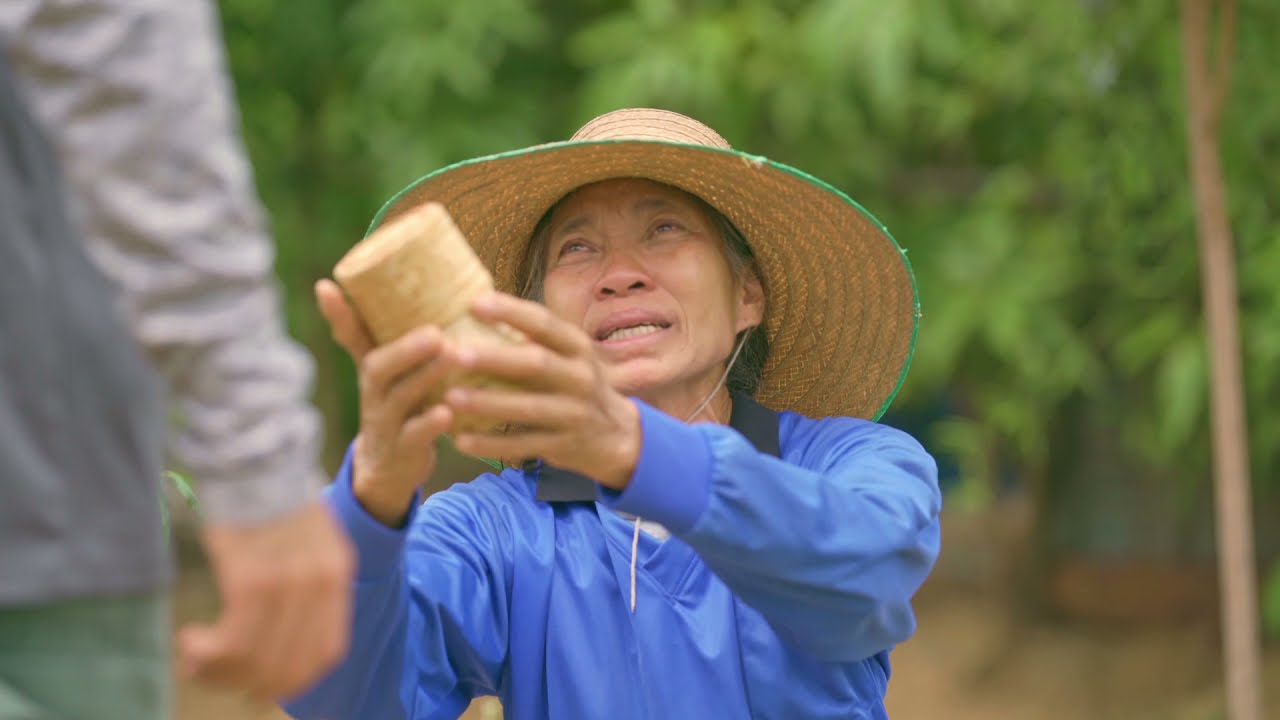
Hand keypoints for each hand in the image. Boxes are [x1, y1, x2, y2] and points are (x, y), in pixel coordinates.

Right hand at [177, 500, 354, 701]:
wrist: (252, 451)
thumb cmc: (267, 491)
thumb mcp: (306, 535)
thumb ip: (303, 580)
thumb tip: (277, 632)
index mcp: (338, 572)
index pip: (328, 652)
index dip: (294, 678)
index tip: (260, 683)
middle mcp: (320, 582)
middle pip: (291, 664)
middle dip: (249, 681)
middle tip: (213, 672)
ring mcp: (289, 581)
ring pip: (258, 657)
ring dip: (219, 669)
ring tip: (193, 658)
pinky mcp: (252, 576)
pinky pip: (235, 638)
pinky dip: (209, 651)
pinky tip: (189, 640)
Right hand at [315, 278, 456, 525]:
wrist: (391, 470)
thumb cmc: (406, 408)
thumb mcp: (401, 375)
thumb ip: (414, 342)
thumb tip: (454, 292)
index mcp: (374, 369)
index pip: (350, 337)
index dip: (338, 314)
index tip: (326, 286)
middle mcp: (374, 393)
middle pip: (377, 367)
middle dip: (405, 348)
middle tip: (436, 332)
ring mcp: (385, 423)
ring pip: (399, 398)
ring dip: (427, 376)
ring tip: (455, 355)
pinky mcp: (403, 450)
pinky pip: (414, 436)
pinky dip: (430, 424)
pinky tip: (447, 413)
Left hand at [443, 292, 640, 489]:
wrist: (617, 435)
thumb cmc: (577, 384)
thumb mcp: (569, 356)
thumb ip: (536, 338)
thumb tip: (478, 304)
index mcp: (578, 348)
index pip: (544, 323)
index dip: (511, 312)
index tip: (475, 303)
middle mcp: (581, 377)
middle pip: (536, 364)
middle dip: (494, 358)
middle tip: (454, 354)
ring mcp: (575, 413)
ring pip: (528, 408)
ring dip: (488, 403)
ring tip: (449, 398)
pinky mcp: (564, 445)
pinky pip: (522, 445)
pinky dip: (491, 443)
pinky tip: (460, 440)